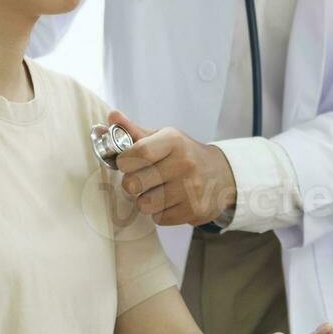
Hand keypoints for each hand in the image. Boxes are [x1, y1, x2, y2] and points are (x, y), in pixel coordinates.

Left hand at [108, 110, 234, 226]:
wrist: (221, 174)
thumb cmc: (183, 154)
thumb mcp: (163, 138)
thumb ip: (134, 130)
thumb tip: (111, 115)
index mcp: (174, 141)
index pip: (139, 153)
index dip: (124, 161)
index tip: (125, 163)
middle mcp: (185, 163)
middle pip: (135, 182)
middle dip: (130, 183)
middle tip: (139, 179)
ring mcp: (191, 189)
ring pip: (144, 204)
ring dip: (144, 200)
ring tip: (155, 191)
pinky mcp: (195, 210)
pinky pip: (159, 218)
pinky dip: (159, 212)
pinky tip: (169, 201)